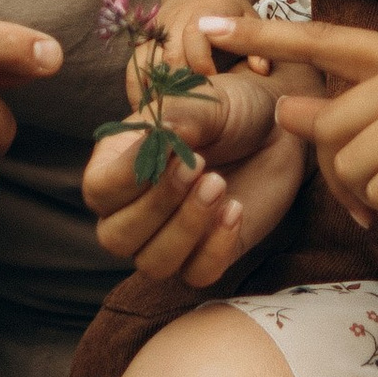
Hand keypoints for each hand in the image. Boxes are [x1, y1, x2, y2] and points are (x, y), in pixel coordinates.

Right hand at [83, 83, 315, 289]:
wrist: (278, 131)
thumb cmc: (230, 109)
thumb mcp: (205, 101)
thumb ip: (178, 117)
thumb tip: (160, 137)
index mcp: (118, 165)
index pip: (99, 190)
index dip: (129, 176)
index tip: (173, 147)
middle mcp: (134, 209)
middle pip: (116, 237)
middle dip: (158, 205)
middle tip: (199, 168)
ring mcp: (169, 236)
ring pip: (153, 263)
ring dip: (186, 228)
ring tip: (220, 185)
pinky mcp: (206, 254)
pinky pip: (197, 275)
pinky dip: (216, 248)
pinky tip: (236, 210)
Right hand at [136, 0, 283, 165]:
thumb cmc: (231, 8)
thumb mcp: (250, 17)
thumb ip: (256, 43)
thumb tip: (262, 70)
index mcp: (203, 12)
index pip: (196, 38)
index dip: (203, 64)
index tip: (213, 88)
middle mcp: (175, 20)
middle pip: (170, 55)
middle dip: (178, 84)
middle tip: (187, 111)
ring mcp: (157, 30)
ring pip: (147, 60)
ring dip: (154, 89)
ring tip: (162, 117)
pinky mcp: (145, 39)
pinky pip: (135, 64)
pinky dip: (137, 86)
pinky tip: (144, 109)